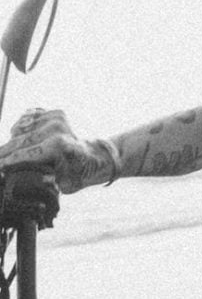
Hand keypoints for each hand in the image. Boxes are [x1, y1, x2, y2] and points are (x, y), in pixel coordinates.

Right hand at [0, 108, 117, 192]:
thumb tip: (24, 179)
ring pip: (20, 129)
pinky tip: (24, 139)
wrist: (96, 158)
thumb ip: (42, 181)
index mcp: (59, 145)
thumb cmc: (79, 174)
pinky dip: (22, 129)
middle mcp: (57, 128)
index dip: (7, 161)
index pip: (24, 153)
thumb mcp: (62, 185)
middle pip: (19, 140)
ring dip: (13, 140)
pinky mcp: (55, 113)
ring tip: (9, 153)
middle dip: (5, 152)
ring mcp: (57, 118)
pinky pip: (27, 120)